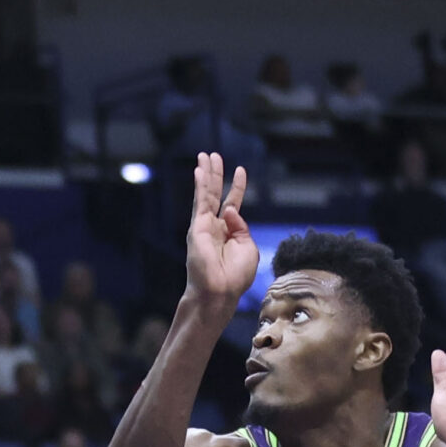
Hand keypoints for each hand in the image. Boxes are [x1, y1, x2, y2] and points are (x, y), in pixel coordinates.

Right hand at [183, 151, 255, 309]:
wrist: (219, 291)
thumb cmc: (235, 275)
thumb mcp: (248, 247)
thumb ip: (241, 226)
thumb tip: (229, 209)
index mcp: (230, 233)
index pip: (233, 204)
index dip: (238, 187)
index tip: (240, 170)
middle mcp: (215, 227)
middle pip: (217, 194)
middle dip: (216, 174)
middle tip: (214, 156)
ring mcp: (204, 226)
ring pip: (207, 194)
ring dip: (206, 174)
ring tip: (205, 156)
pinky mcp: (197, 228)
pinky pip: (200, 202)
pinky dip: (201, 186)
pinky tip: (200, 171)